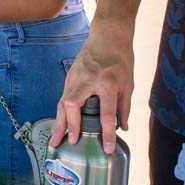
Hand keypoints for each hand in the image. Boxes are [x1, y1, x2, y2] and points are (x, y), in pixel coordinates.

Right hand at [53, 21, 133, 152]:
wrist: (108, 36)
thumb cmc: (121, 59)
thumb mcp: (128, 84)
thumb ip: (124, 107)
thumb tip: (123, 128)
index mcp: (108, 84)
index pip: (106, 114)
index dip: (107, 134)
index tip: (106, 148)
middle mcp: (89, 80)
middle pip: (73, 106)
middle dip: (70, 126)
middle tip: (70, 143)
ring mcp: (76, 77)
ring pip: (63, 102)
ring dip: (59, 122)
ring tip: (55, 140)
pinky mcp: (69, 76)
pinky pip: (63, 97)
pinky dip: (61, 112)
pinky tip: (59, 124)